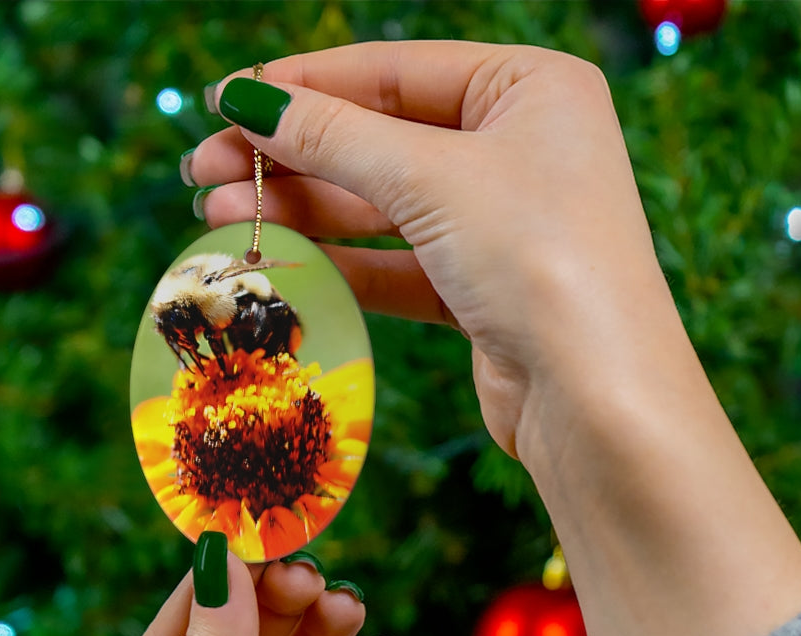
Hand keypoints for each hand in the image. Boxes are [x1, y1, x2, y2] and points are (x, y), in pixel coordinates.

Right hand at [188, 41, 800, 635]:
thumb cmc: (538, 259)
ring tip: (221, 214)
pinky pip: (400, 263)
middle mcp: (521, 149)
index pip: (395, 71)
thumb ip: (334, 137)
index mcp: (531, 89)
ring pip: (385, 207)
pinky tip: (277, 258)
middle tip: (203, 171)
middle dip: (292, 157)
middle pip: (383, 140)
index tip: (225, 103)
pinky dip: (342, 262)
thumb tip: (247, 102)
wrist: (596, 398)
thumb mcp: (431, 179)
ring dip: (305, 211)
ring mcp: (503, 224)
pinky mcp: (485, 291)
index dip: (304, 86)